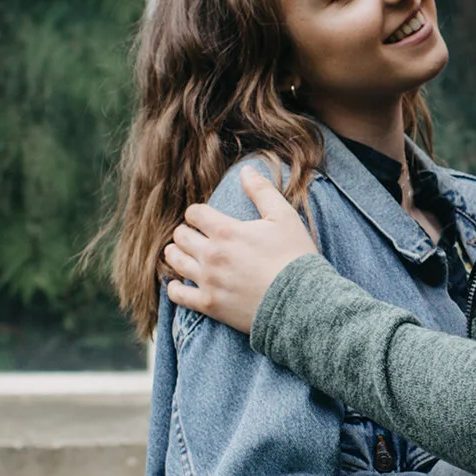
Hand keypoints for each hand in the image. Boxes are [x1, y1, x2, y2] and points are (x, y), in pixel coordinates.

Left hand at [163, 168, 317, 332]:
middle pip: (181, 236)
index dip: (197, 213)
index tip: (203, 218)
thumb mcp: (284, 217)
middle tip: (193, 236)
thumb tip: (246, 170)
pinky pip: (178, 295)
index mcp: (226, 231)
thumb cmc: (295, 258)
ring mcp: (208, 281)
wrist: (301, 302)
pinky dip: (174, 288)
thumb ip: (262, 191)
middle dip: (185, 232)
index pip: (194, 213)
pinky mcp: (209, 305)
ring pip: (175, 262)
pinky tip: (179, 284)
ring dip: (175, 254)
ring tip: (181, 254)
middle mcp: (211, 255)